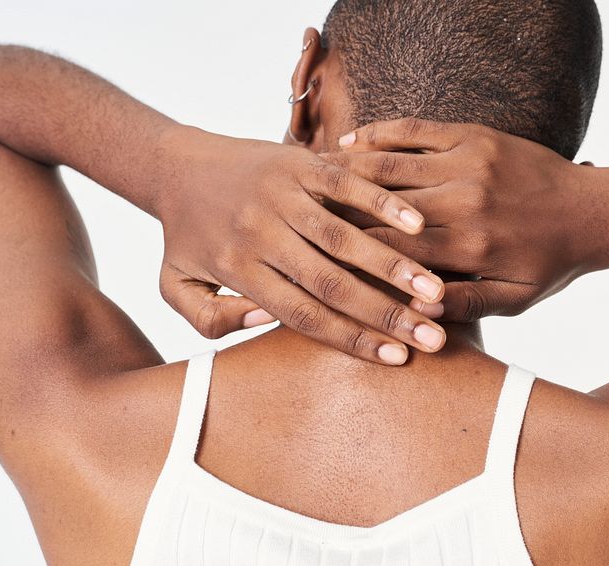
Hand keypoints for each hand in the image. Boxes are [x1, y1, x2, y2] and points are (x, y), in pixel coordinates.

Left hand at [155, 125, 447, 363]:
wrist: (173, 164)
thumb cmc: (184, 237)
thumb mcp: (175, 290)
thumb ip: (212, 320)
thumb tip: (266, 323)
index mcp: (238, 270)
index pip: (304, 316)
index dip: (353, 339)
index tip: (397, 359)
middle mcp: (261, 234)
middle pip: (332, 283)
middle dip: (385, 313)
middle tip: (432, 337)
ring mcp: (281, 196)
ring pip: (343, 237)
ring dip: (393, 265)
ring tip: (435, 291)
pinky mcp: (296, 163)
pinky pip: (344, 184)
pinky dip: (380, 202)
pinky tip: (417, 224)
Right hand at [325, 118, 608, 320]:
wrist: (595, 211)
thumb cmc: (549, 264)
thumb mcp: (511, 300)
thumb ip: (463, 306)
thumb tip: (415, 317)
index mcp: (467, 247)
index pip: (391, 252)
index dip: (349, 258)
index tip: (313, 261)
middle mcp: (462, 202)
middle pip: (380, 208)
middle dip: (335, 214)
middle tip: (293, 218)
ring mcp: (467, 163)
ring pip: (390, 166)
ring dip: (345, 172)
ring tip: (306, 180)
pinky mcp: (474, 136)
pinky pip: (414, 130)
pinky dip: (378, 135)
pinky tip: (347, 144)